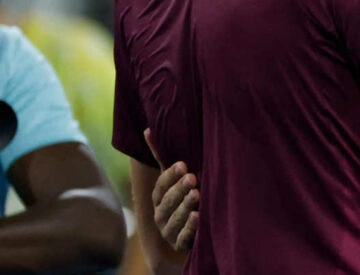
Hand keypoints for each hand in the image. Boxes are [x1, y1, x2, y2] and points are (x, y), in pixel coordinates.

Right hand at [145, 128, 199, 252]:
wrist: (193, 229)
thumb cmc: (185, 196)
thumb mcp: (177, 178)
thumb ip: (162, 157)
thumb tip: (147, 129)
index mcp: (159, 199)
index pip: (160, 187)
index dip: (170, 176)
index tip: (183, 165)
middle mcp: (160, 215)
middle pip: (166, 203)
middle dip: (179, 189)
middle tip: (193, 178)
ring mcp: (169, 231)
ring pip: (173, 219)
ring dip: (185, 206)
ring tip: (197, 194)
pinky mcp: (181, 244)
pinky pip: (183, 237)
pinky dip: (190, 228)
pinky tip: (198, 216)